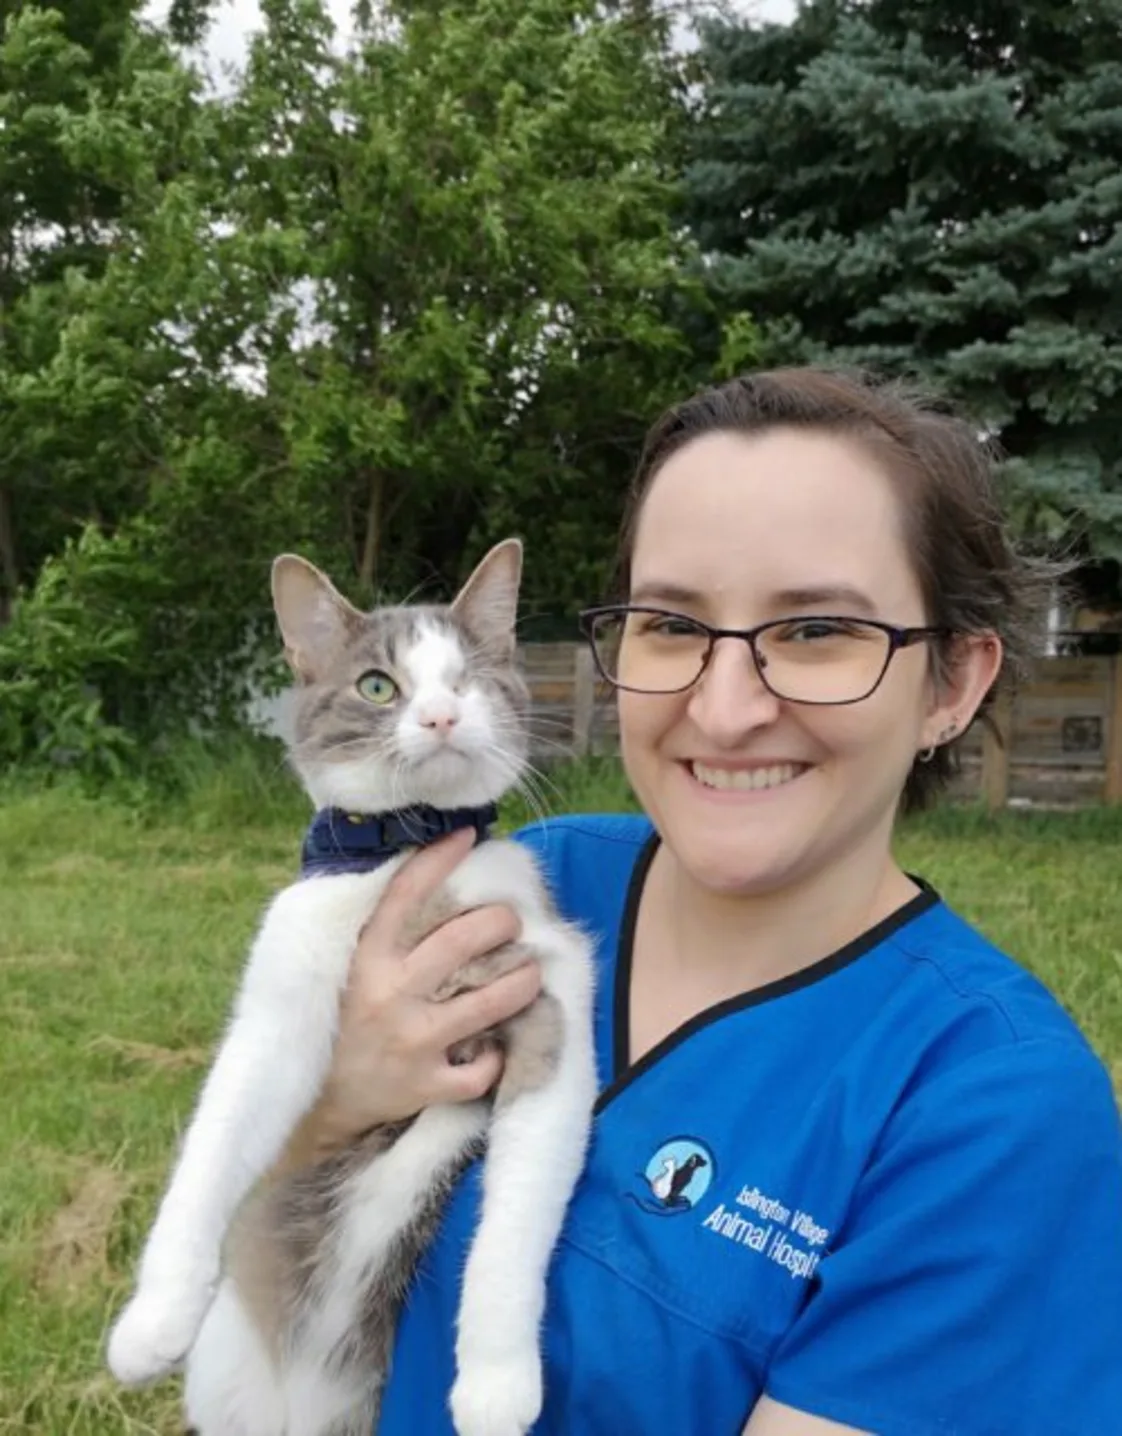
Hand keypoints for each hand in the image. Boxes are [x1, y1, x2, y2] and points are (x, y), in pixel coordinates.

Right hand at [287, 830, 541, 1165]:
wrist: (319, 1102)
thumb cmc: (344, 1020)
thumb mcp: (348, 967)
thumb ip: (380, 929)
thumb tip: (423, 871)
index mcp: (366, 957)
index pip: (404, 894)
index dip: (438, 860)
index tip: (467, 837)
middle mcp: (389, 993)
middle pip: (462, 942)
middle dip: (500, 923)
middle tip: (511, 922)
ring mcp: (410, 1041)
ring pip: (486, 1002)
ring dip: (522, 981)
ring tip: (532, 971)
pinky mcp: (426, 1084)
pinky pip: (480, 1069)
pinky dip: (496, 1057)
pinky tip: (496, 1045)